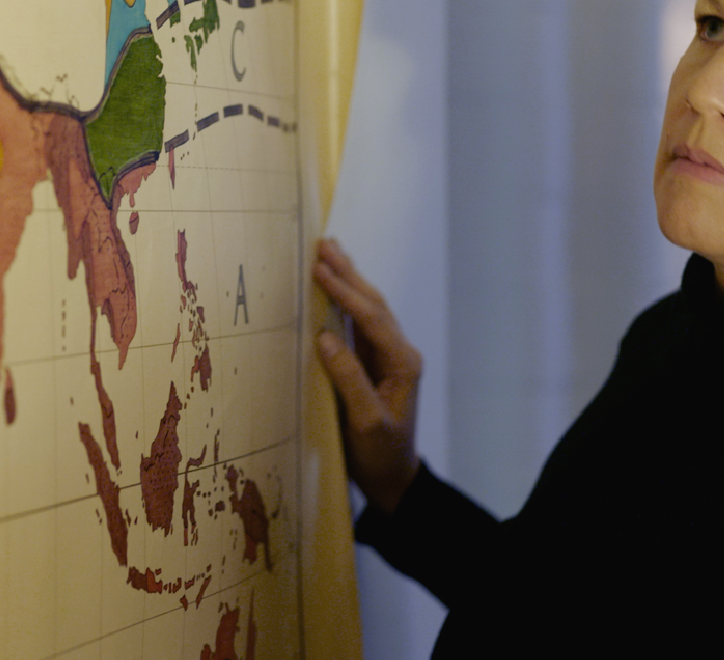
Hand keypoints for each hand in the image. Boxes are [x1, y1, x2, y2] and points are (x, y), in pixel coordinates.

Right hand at [313, 237, 421, 513]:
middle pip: (372, 304)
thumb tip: (326, 338)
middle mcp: (398, 353)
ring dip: (347, 280)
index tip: (321, 269)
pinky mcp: (372, 364)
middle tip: (324, 244)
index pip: (372, 318)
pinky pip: (357, 325)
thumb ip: (349, 379)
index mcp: (402, 363)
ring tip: (327, 252)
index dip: (346, 292)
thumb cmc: (380, 455)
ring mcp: (386, 357)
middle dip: (348, 273)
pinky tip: (331, 287)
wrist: (393, 478)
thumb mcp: (366, 422)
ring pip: (366, 310)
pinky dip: (344, 301)